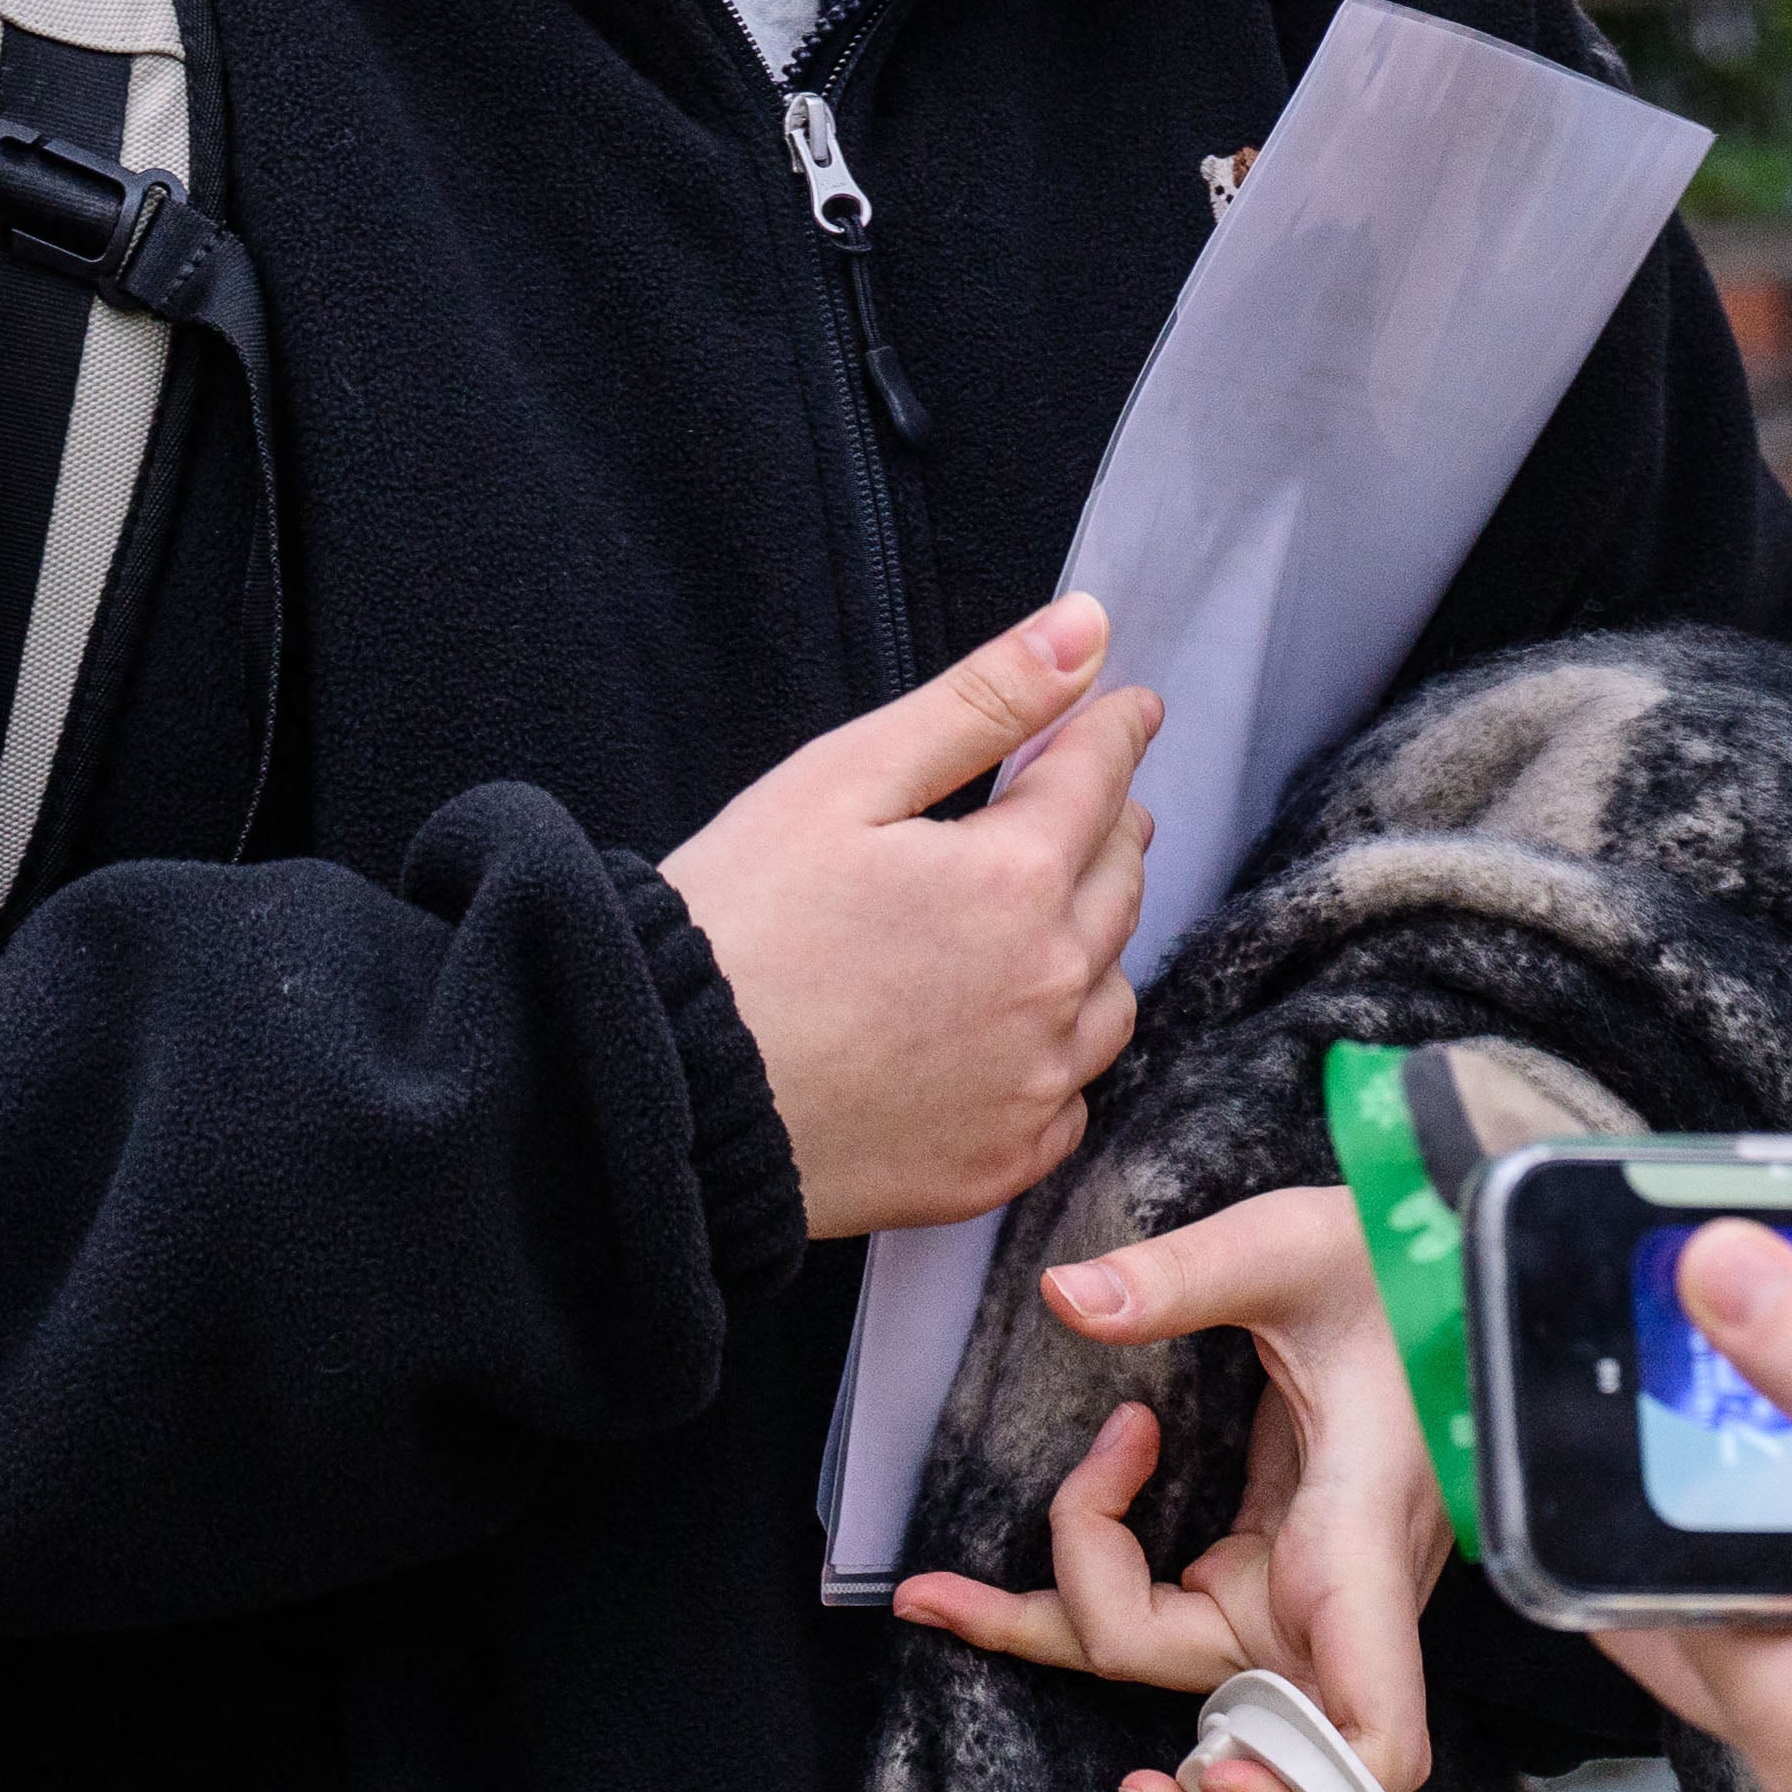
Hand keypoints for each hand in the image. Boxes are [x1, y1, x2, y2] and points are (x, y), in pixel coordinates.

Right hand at [661, 604, 1152, 1240]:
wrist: (661, 1091)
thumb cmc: (735, 922)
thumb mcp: (842, 779)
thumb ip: (980, 702)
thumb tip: (1089, 628)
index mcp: (1016, 878)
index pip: (1101, 778)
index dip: (1115, 730)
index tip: (1130, 709)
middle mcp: (1050, 985)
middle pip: (1122, 881)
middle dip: (1110, 826)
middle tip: (1089, 802)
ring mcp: (1032, 1085)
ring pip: (1113, 993)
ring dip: (1097, 940)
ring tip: (1055, 912)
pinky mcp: (1000, 1162)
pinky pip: (1072, 1096)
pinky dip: (1060, 1053)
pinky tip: (1020, 1031)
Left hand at [894, 1186, 1445, 1791]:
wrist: (1442, 1268)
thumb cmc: (1402, 1268)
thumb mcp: (1300, 1249)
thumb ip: (1189, 1275)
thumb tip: (1069, 1297)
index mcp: (1360, 1546)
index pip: (1373, 1736)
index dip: (1305, 1791)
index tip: (1210, 1769)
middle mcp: (1334, 1600)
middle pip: (1233, 1725)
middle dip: (1129, 1700)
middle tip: (1067, 1706)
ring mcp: (1297, 1599)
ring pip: (1170, 1674)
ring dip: (1061, 1641)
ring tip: (946, 1600)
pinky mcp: (1264, 1576)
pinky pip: (1152, 1621)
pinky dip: (1062, 1612)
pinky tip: (957, 1596)